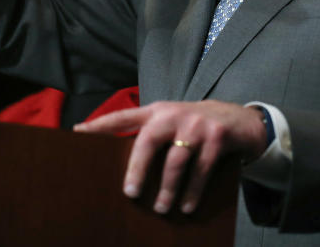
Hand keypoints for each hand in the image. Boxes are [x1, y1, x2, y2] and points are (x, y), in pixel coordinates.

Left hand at [74, 100, 267, 213]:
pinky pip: (201, 169)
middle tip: (131, 193)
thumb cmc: (197, 127)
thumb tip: (127, 169)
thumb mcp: (174, 123)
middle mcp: (174, 114)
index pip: (124, 116)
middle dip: (138, 168)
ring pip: (176, 161)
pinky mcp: (217, 137)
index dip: (101, 123)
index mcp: (157, 111)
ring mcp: (197, 124)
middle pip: (148, 139)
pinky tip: (187, 206)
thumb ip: (153, 135)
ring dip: (168, 189)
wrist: (241, 119)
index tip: (78, 132)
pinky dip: (193, 191)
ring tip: (162, 209)